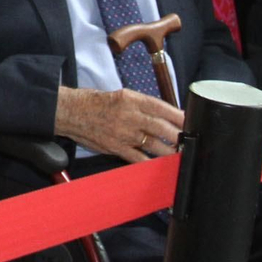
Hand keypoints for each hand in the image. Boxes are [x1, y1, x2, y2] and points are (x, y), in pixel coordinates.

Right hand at [55, 86, 184, 163]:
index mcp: (131, 99)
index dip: (178, 116)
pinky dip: (152, 162)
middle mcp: (129, 115)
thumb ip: (141, 105)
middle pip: (161, 127)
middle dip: (178, 135)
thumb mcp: (120, 95)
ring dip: (170, 150)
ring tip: (180, 154)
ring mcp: (123, 133)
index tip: (189, 121)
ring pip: (154, 144)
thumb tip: (164, 115)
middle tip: (189, 140)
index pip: (161, 107)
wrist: (71, 112)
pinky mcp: (117, 148)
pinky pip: (139, 158)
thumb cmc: (95, 102)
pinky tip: (161, 165)